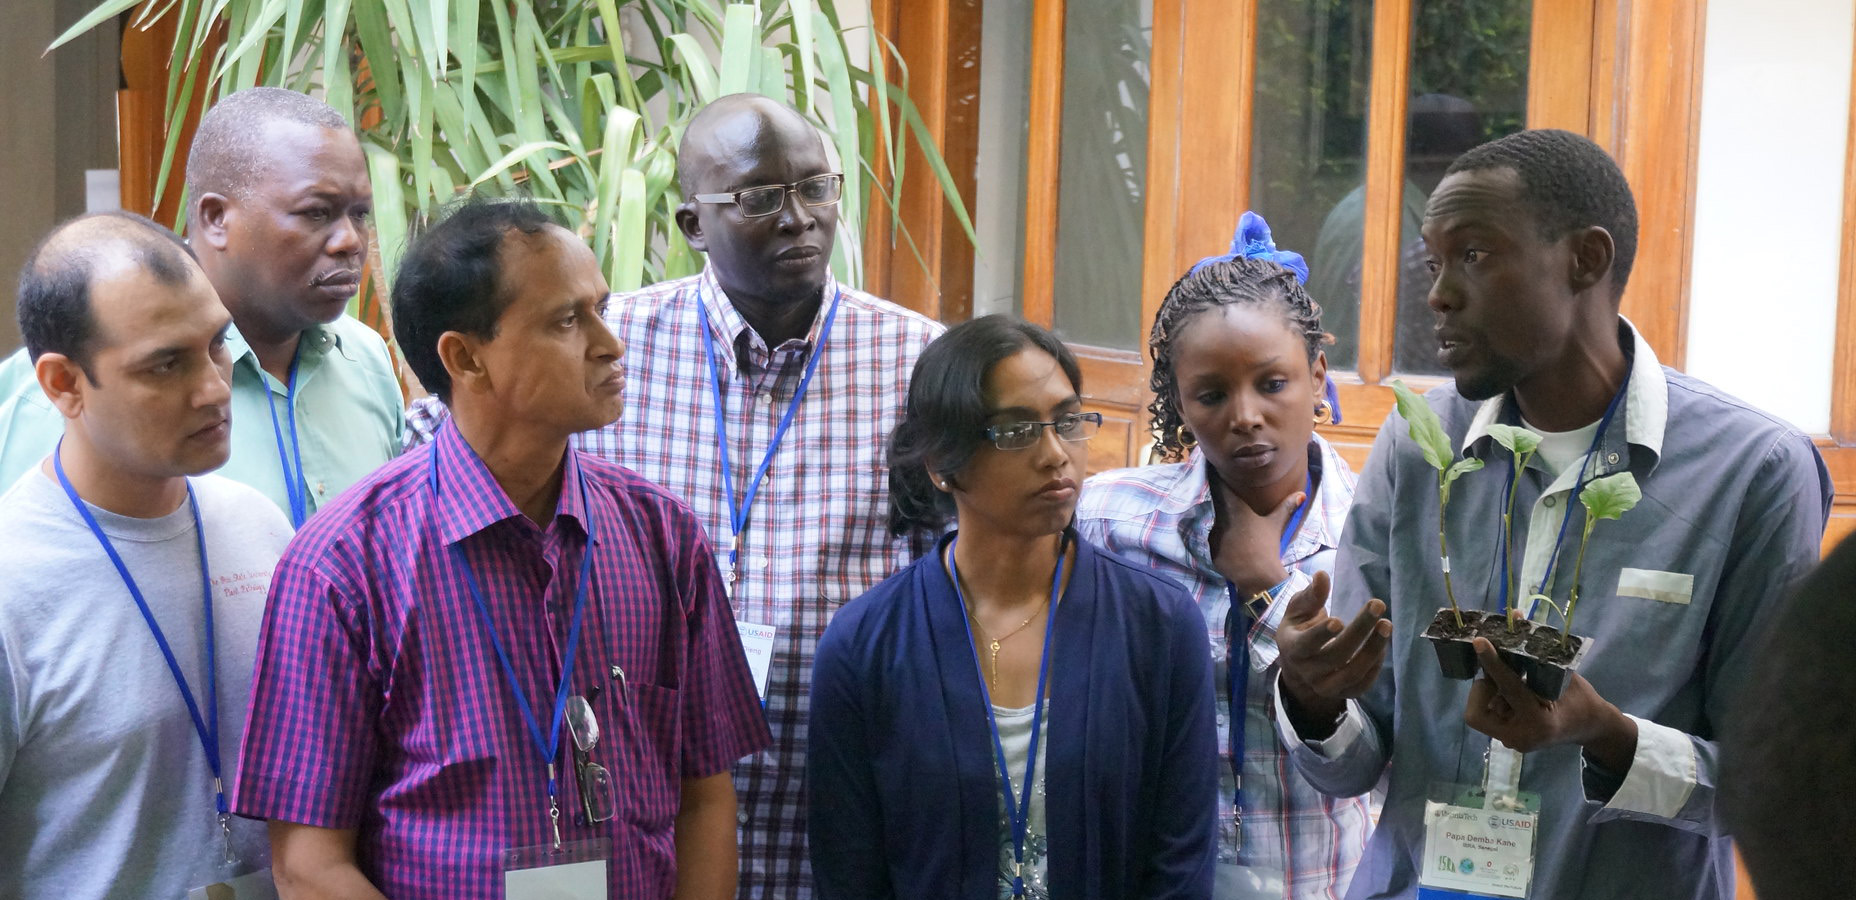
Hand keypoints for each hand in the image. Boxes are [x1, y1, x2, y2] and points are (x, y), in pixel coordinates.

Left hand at [1211, 489, 1302, 595]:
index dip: (1218, 480)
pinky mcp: (1212, 553)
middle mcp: (1220, 521)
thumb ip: (1286, 506)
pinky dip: (1223, 547)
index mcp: (1235, 510)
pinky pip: (1216, 546)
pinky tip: (1235, 551)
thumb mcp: (1276, 524)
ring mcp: (1215, 538)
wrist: (1259, 575)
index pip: (1221, 489)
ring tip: (1239, 538)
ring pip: (1218, 529)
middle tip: (1238, 519)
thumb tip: (1301, 494)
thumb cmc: (1268, 546)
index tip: (1218, 473)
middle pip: (1220, 511)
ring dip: (1225, 530)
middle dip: (1226, 512)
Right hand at [1275, 571, 1391, 735]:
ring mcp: (1325, 686)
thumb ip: (1310, 596)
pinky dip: (1375, 667)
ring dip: (1373, 649)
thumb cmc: (1299, 630)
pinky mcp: (1342, 693)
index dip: (1321, 634)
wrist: (1298, 665)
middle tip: (1377, 604)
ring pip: (1352, 673)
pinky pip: (1361, 686)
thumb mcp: (1298, 611)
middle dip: (1359, 630)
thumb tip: (1322, 576)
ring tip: (1386, 625)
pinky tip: (1383, 646)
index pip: (1306, 644)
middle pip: (1336, 655)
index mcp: (1292, 648)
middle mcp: (1307, 671)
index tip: (1339, 620)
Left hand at [1464, 638, 1636, 768]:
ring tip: (1509, 684)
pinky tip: (1510, 693)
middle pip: (1476, 711)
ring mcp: (1513, 743)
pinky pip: (1488, 717)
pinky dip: (1494, 700)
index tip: (1479, 641)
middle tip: (1497, 673)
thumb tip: (1515, 617)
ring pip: (1478, 713)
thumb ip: (1536, 653)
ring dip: (1489, 693)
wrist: (1591, 727)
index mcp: (1539, 722)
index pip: (1508, 687)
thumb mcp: (1563, 675)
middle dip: (1484, 688)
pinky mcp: (1508, 740)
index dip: (1493, 662)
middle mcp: (1521, 738)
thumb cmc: (1581, 699)